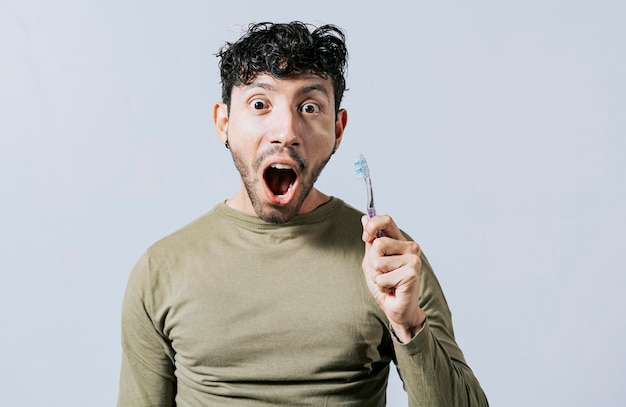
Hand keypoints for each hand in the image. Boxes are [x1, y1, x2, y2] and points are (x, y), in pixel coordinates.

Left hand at [361, 215, 426, 342]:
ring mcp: (413, 259)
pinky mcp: (412, 273)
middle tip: (382, 273)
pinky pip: (382, 276)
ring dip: (377, 276)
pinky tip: (393, 289)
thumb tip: (365, 218)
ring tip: (388, 282)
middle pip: (378, 243)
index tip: (365, 237)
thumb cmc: (386, 285)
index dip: (373, 225)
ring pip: (378, 261)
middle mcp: (410, 247)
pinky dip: (382, 285)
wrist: (396, 309)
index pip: (387, 220)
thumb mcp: (372, 261)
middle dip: (373, 262)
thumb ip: (370, 242)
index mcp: (400, 241)